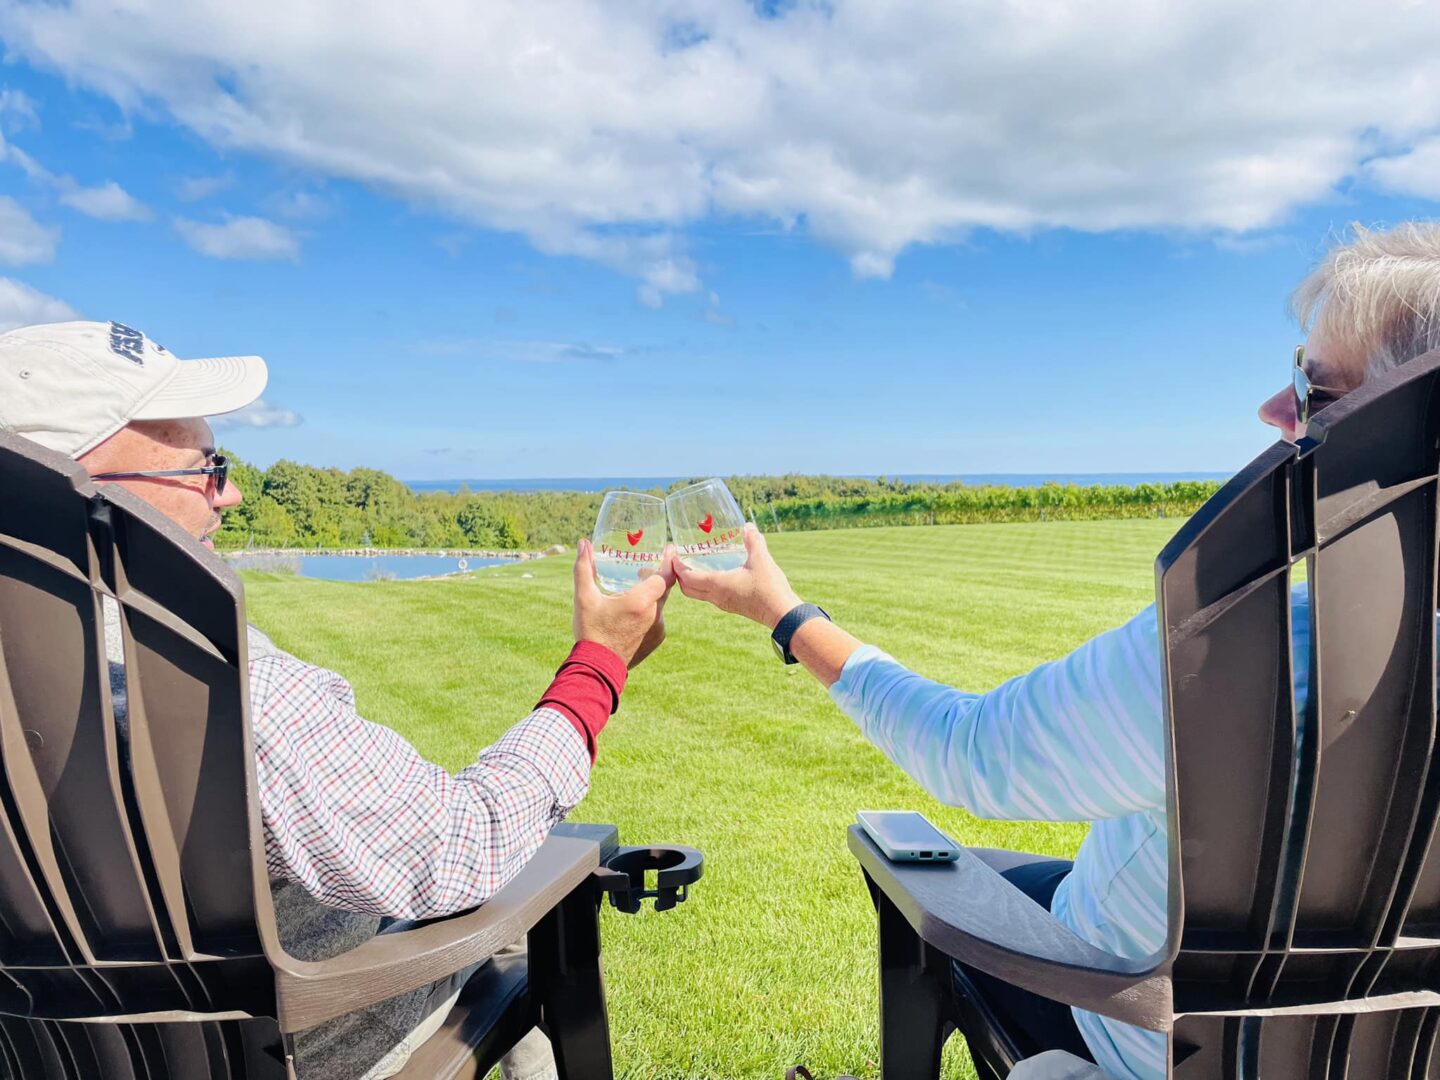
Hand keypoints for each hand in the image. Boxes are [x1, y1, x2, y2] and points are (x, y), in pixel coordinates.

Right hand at [573, 538, 676, 668]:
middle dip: (656, 576)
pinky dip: (648, 613)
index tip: (668, 550)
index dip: (667, 562)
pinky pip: (657, 619)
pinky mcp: (656, 640)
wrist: (598, 667)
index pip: (665, 575)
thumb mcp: (584, 598)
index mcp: (641, 601)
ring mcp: (658, 629)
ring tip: (633, 592)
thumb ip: (584, 568)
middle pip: (664, 588)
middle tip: (643, 569)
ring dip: (650, 596)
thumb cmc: (591, 631)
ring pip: (659, 604)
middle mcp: (655, 614)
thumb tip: (583, 542)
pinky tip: (632, 614)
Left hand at [671, 522, 801, 627]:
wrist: (782, 614)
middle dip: (680, 576)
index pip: (687, 578)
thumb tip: (748, 526)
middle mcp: (716, 596)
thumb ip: (753, 541)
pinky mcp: (731, 606)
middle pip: (688, 589)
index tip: (673, 555)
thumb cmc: (769, 588)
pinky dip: (703, 586)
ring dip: (691, 582)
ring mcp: (723, 603)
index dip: (678, 567)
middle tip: (680, 560)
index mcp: (718, 584)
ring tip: (694, 565)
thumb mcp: (761, 560)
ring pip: (698, 594)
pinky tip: (715, 575)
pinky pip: (709, 596)